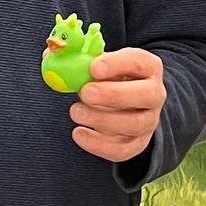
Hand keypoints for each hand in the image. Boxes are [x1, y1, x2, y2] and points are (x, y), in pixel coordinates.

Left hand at [68, 45, 164, 161]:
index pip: (138, 62)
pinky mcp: (138, 142)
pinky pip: (124, 150)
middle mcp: (154, 93)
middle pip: (146, 95)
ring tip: (76, 111)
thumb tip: (51, 54)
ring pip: (134, 124)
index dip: (116, 64)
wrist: (124, 101)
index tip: (93, 68)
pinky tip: (78, 133)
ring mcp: (149, 120)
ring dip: (102, 119)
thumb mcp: (99, 61)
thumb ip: (78, 57)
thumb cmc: (108, 77)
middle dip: (113, 94)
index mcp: (147, 66)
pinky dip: (99, 145)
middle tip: (85, 93)